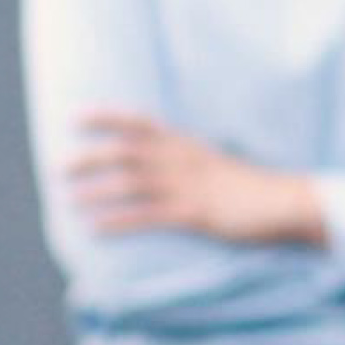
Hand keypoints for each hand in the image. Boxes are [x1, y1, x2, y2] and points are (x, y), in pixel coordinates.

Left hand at [65, 111, 325, 248]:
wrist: (285, 201)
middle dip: (90, 158)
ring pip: (131, 183)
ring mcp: (188, 186)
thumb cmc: (249, 187)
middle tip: (58, 167)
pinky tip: (95, 228)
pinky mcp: (194, 212)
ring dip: (96, 191)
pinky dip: (117, 221)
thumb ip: (184, 161)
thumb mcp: (215, 164)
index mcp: (187, 144)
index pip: (141, 122)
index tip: (76, 116)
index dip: (107, 117)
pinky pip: (147, 215)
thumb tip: (154, 163)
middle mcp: (183, 159)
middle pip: (126, 152)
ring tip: (69, 200)